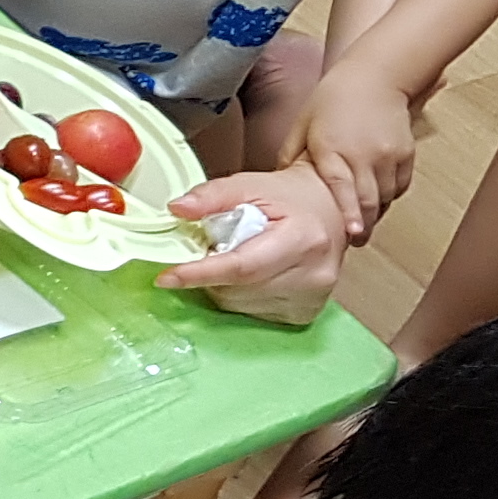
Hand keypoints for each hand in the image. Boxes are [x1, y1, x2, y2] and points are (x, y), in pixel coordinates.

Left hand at [154, 163, 345, 324]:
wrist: (330, 211)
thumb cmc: (290, 198)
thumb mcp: (251, 184)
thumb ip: (212, 195)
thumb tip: (177, 209)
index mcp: (303, 239)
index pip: (243, 266)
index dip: (201, 273)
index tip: (167, 277)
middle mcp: (313, 274)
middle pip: (237, 290)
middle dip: (209, 275)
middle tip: (210, 251)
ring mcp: (311, 299)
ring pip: (240, 305)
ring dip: (223, 287)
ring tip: (235, 258)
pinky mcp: (304, 314)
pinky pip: (253, 314)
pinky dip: (239, 297)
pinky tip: (250, 276)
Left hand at [287, 63, 418, 244]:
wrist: (376, 75)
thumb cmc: (333, 98)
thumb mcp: (303, 125)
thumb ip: (291, 156)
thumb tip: (280, 184)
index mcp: (332, 148)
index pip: (342, 188)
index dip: (349, 214)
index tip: (352, 234)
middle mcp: (364, 154)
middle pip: (368, 201)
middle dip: (363, 225)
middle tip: (355, 239)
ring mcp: (388, 155)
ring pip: (386, 197)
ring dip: (374, 211)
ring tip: (363, 219)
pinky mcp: (406, 153)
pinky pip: (400, 185)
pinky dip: (389, 195)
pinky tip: (377, 195)